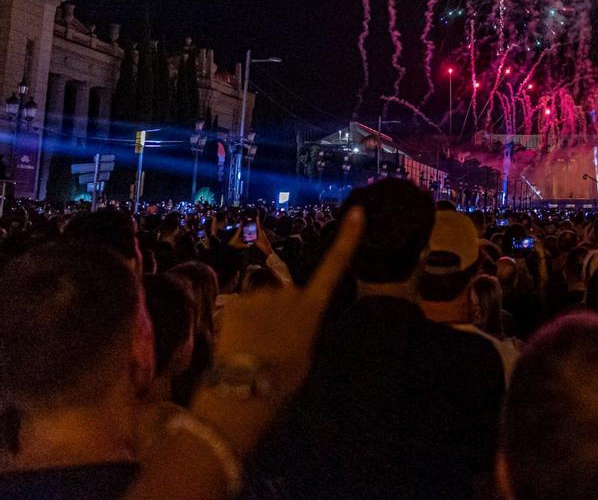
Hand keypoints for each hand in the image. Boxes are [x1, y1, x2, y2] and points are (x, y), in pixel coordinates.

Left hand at [212, 207, 363, 397]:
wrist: (245, 392)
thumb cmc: (282, 383)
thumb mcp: (305, 355)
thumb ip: (302, 328)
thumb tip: (293, 322)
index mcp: (313, 308)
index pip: (334, 266)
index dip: (347, 238)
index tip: (357, 211)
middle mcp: (289, 293)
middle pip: (282, 296)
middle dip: (274, 314)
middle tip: (269, 347)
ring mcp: (260, 295)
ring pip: (256, 304)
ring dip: (253, 320)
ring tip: (249, 351)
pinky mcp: (234, 302)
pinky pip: (236, 310)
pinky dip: (233, 324)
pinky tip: (233, 346)